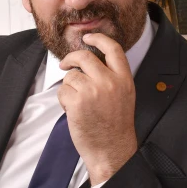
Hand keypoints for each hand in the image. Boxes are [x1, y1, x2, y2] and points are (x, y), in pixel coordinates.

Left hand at [58, 32, 137, 184]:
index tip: (88, 37)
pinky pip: (63, 91)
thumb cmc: (115, 127)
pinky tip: (74, 112)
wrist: (111, 150)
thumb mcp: (123, 96)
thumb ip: (111, 77)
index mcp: (124, 79)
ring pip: (71, 76)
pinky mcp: (77, 101)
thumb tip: (89, 62)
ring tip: (77, 103)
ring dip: (69, 88)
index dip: (98, 38)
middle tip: (65, 64)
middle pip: (84, 56)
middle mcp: (110, 81)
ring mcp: (93, 90)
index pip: (113, 48)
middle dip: (70, 58)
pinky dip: (64, 100)